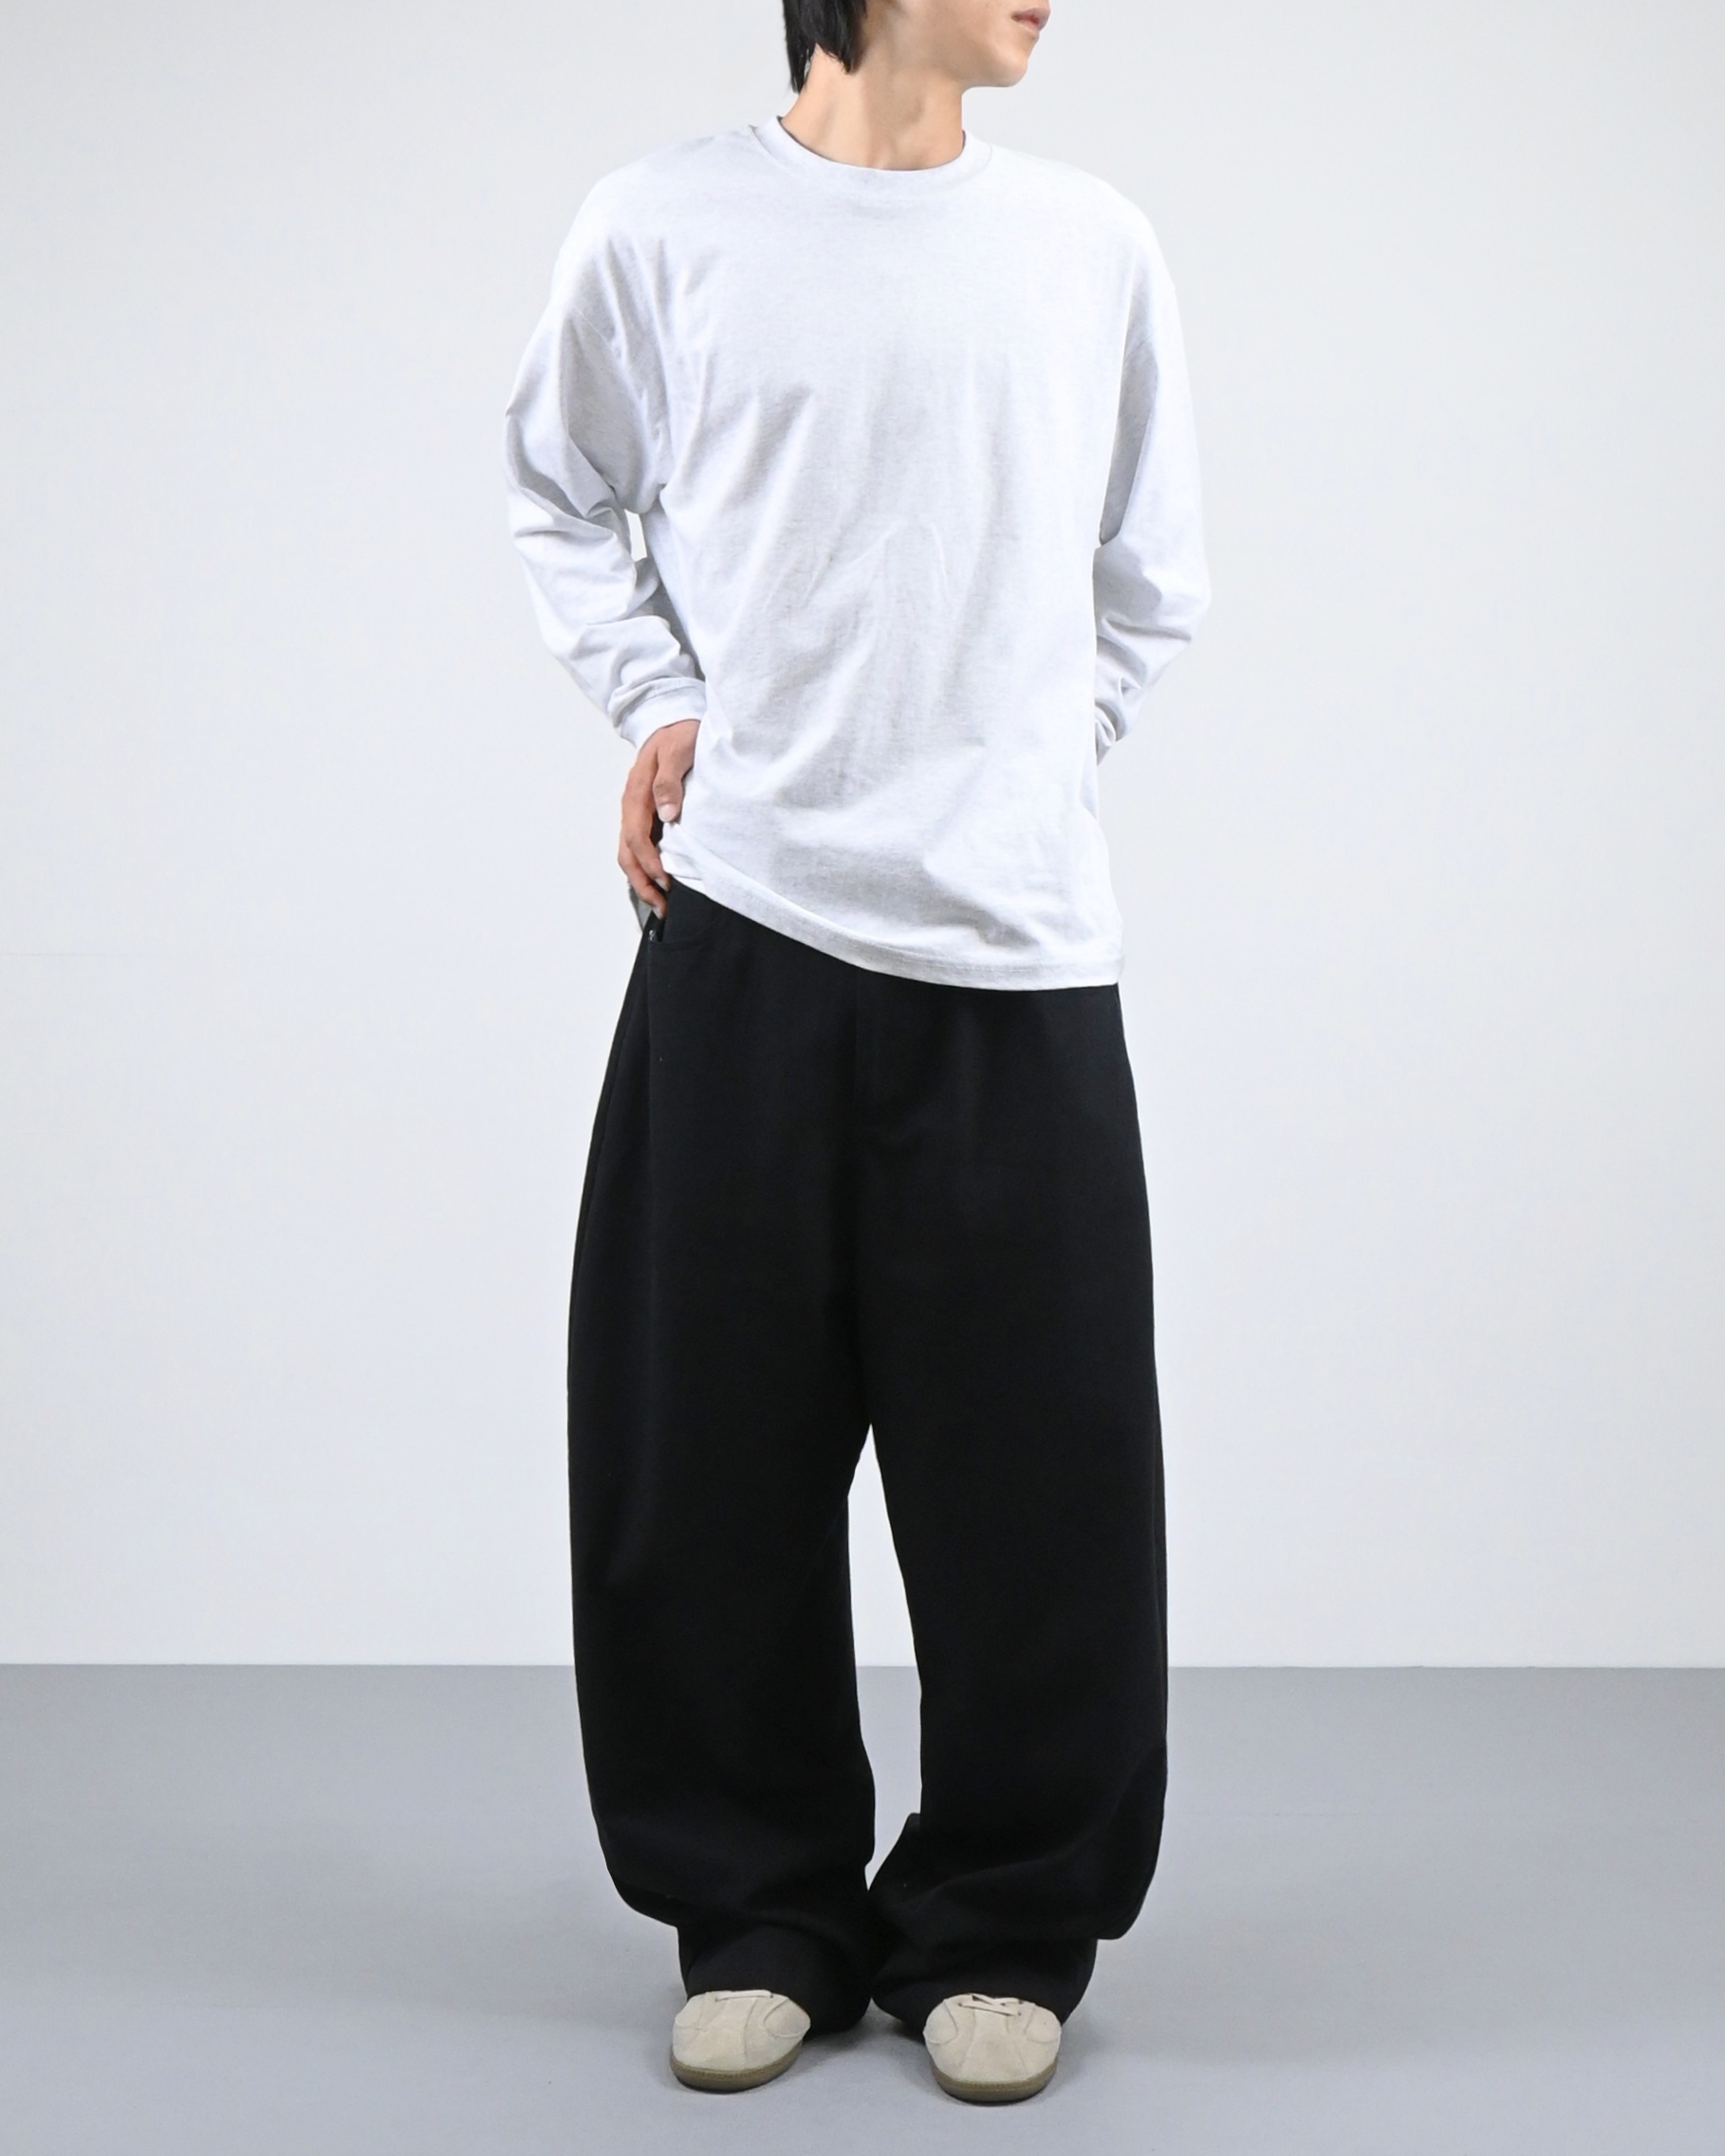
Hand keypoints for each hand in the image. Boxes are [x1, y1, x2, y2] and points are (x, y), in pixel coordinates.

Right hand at [618, 717, 699, 915]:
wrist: (672, 718)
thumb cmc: (679, 733)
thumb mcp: (679, 749)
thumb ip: (670, 779)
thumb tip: (666, 812)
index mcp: (637, 791)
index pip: (636, 835)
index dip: (649, 861)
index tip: (665, 879)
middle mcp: (631, 805)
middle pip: (627, 852)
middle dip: (642, 881)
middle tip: (662, 907)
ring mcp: (635, 810)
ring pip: (629, 852)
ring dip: (642, 880)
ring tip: (661, 904)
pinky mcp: (644, 813)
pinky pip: (638, 845)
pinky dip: (645, 867)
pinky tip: (660, 881)